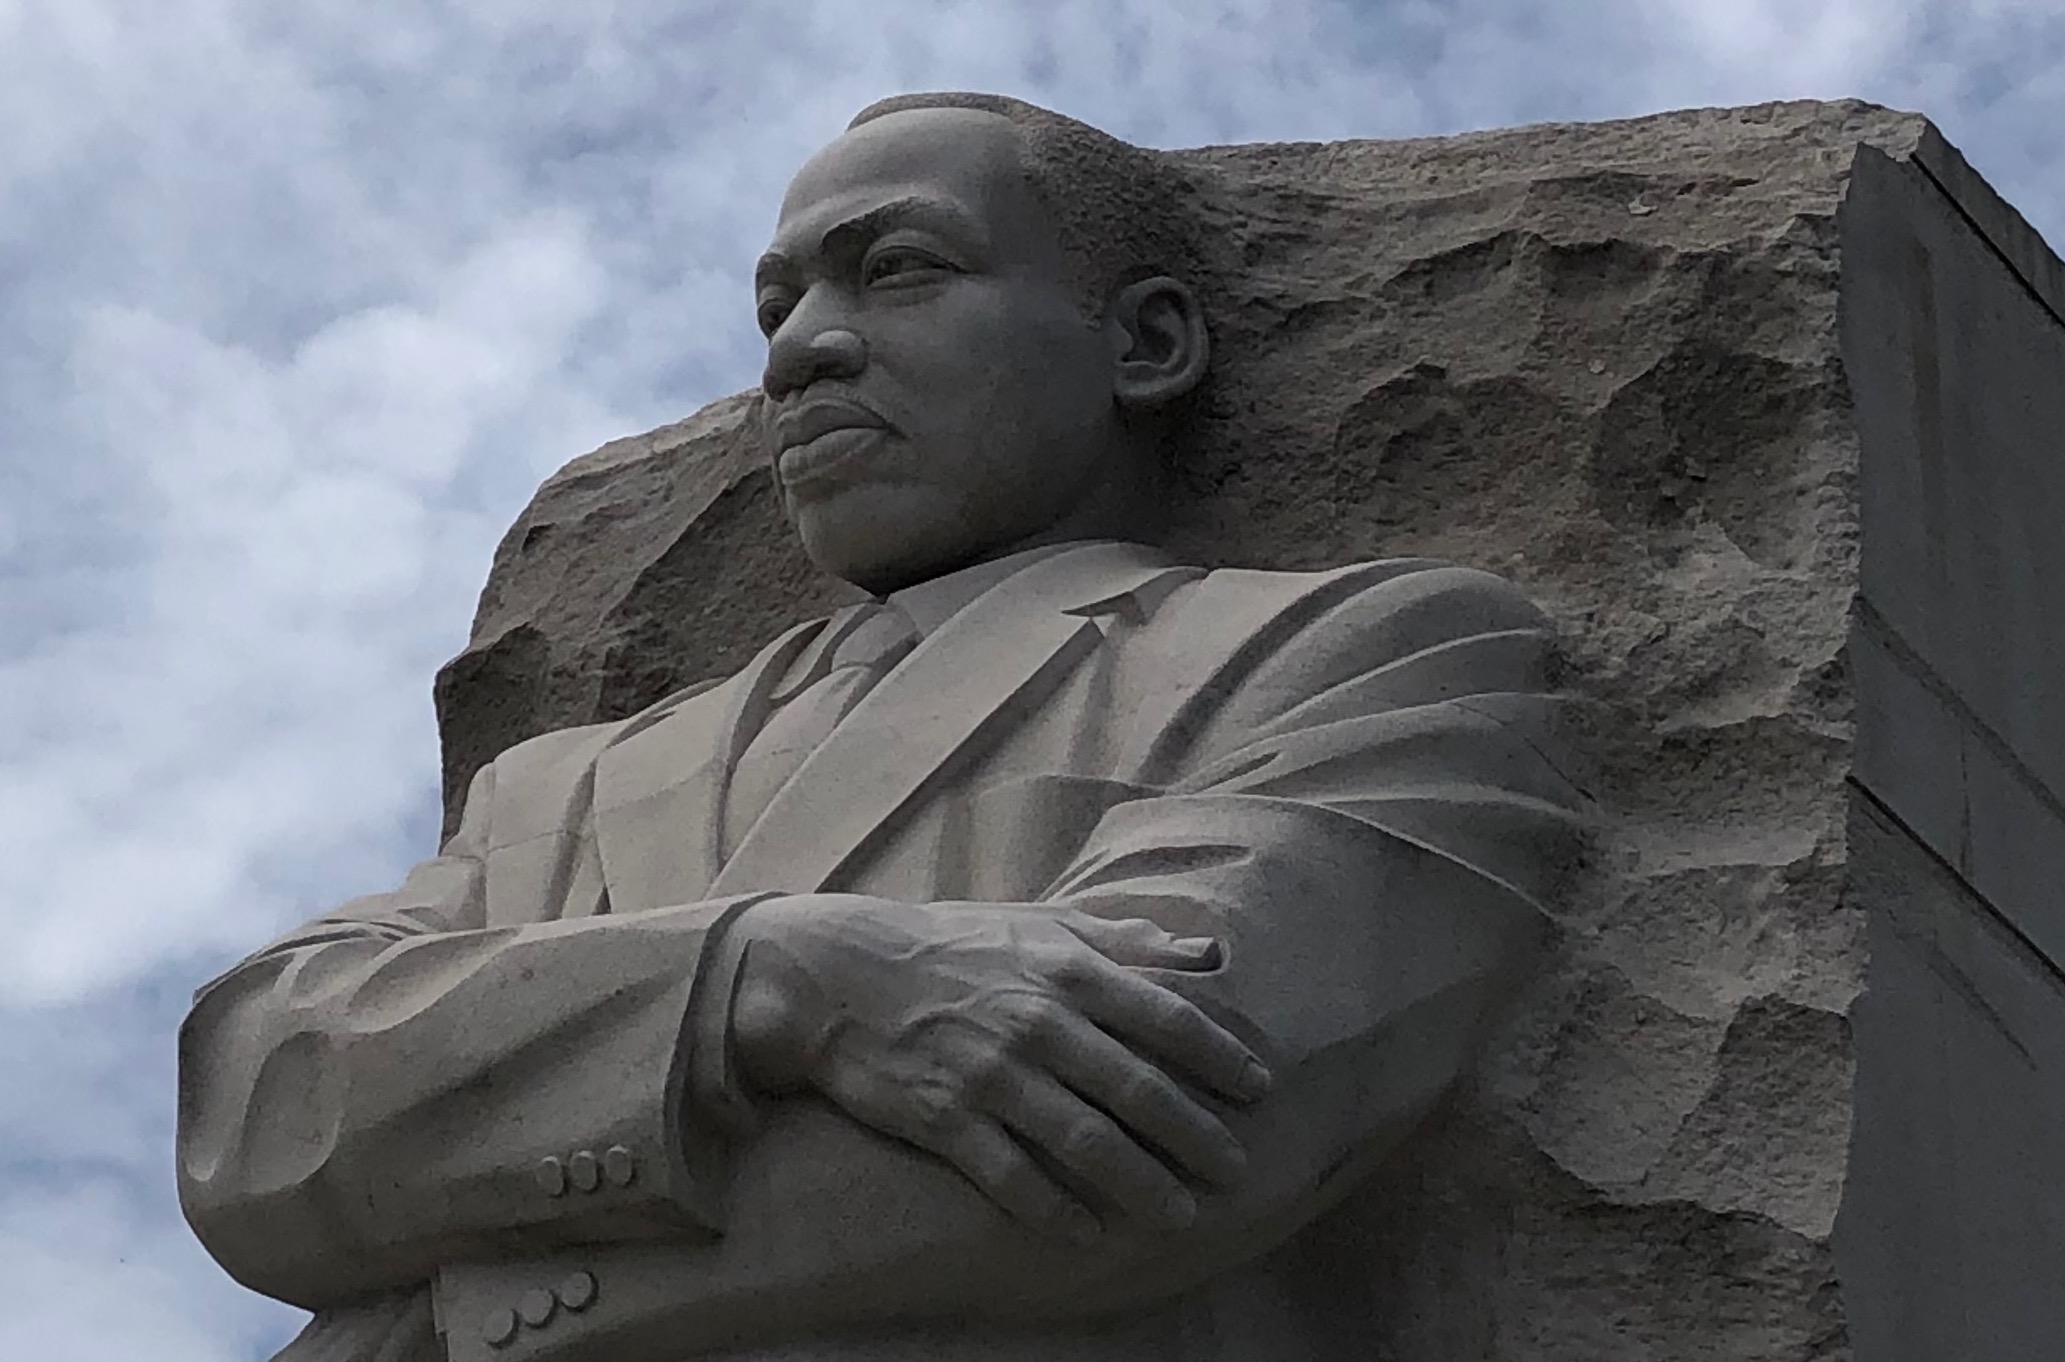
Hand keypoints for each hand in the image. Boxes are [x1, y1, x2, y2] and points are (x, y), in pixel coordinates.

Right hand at [725, 895, 1271, 1242]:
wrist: (836, 975)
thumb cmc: (950, 945)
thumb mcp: (1040, 924)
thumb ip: (1125, 939)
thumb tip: (1209, 952)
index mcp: (1066, 970)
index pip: (1166, 1019)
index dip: (1220, 1056)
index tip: (1259, 1088)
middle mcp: (1038, 1023)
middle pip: (1138, 1090)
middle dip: (1196, 1136)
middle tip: (1236, 1171)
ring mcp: (992, 1075)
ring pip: (1086, 1142)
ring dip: (1140, 1184)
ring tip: (1180, 1215)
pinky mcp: (946, 1119)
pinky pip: (1013, 1176)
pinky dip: (1056, 1209)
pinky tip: (1090, 1233)